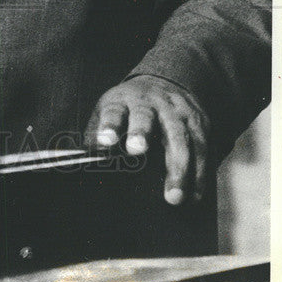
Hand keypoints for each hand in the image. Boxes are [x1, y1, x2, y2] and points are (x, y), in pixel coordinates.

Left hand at [84, 75, 210, 205]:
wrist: (165, 83)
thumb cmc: (128, 108)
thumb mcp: (109, 111)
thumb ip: (96, 133)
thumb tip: (78, 161)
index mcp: (123, 100)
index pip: (114, 111)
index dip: (109, 125)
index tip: (104, 142)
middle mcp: (150, 102)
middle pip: (146, 117)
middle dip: (142, 133)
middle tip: (136, 151)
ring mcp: (176, 110)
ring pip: (180, 137)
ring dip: (178, 168)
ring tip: (173, 197)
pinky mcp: (198, 122)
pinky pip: (202, 148)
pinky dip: (200, 173)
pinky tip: (195, 196)